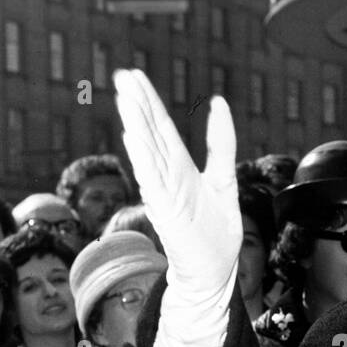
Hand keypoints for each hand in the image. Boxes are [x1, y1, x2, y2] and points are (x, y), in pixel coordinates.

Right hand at [114, 68, 238, 346]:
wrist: (214, 270)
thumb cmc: (216, 230)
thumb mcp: (223, 178)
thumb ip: (220, 143)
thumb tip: (217, 103)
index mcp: (181, 168)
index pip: (162, 128)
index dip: (149, 101)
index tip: (134, 75)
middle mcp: (169, 177)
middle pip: (151, 134)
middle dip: (138, 105)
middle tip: (122, 75)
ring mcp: (166, 194)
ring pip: (148, 153)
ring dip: (136, 125)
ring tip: (125, 98)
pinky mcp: (168, 212)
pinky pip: (153, 181)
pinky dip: (144, 159)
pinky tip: (134, 137)